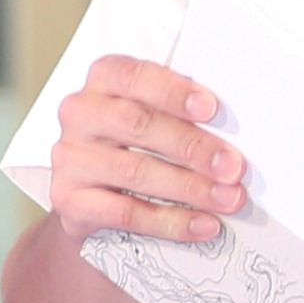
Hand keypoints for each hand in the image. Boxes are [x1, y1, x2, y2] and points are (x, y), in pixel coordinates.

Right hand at [44, 57, 240, 245]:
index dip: (173, 92)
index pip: (134, 77)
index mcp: (104, 81)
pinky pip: (125, 212)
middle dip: (192, 147)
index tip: (211, 108)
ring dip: (189, 187)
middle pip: (138, 124)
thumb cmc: (135, 147)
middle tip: (232, 167)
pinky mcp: (69, 200)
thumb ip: (181, 116)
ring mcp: (71, 158)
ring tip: (228, 199)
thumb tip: (234, 138)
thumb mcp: (153, 119)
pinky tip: (203, 225)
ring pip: (134, 170)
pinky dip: (170, 222)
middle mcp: (81, 114)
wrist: (92, 199)